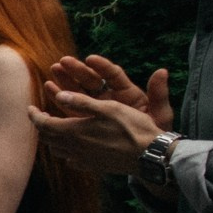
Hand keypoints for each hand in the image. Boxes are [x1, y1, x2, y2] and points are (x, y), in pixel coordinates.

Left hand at [30, 86, 167, 176]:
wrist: (150, 155)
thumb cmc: (132, 127)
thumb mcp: (108, 108)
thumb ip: (82, 102)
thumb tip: (59, 96)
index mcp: (75, 131)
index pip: (44, 125)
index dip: (34, 116)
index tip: (29, 108)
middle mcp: (75, 148)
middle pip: (48, 138)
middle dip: (42, 126)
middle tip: (41, 116)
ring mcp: (84, 160)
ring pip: (58, 151)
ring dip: (53, 139)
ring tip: (55, 129)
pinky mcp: (95, 167)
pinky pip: (73, 161)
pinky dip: (67, 153)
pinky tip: (72, 148)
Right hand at [49, 54, 171, 129]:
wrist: (148, 153)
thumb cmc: (155, 132)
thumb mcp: (160, 113)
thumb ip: (159, 94)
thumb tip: (162, 72)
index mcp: (127, 93)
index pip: (112, 75)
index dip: (102, 66)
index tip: (90, 59)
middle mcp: (111, 99)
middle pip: (92, 81)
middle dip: (77, 71)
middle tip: (63, 63)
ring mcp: (98, 110)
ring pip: (80, 93)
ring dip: (66, 82)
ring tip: (53, 71)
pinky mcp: (88, 121)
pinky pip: (74, 109)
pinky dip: (62, 100)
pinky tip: (50, 90)